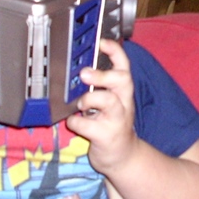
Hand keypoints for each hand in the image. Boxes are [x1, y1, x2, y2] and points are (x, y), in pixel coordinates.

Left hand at [65, 39, 137, 173]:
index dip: (115, 51)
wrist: (122, 156)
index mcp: (123, 92)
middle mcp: (124, 103)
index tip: (102, 42)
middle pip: (122, 80)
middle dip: (103, 74)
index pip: (124, 66)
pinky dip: (76, 122)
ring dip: (90, 99)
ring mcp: (117, 120)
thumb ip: (101, 87)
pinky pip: (88, 125)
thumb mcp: (112, 102)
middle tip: (84, 74)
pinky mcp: (106, 136)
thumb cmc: (112, 124)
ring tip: (81, 104)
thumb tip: (80, 68)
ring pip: (109, 101)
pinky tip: (74, 122)